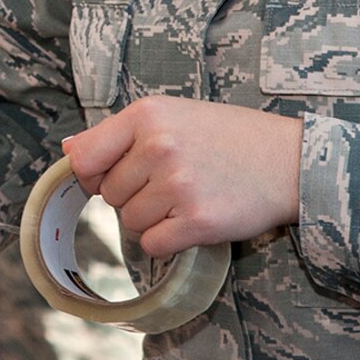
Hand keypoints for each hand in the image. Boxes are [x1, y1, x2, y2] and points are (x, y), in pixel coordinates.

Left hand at [63, 96, 302, 257]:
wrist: (290, 161)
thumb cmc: (228, 138)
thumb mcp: (174, 115)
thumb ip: (120, 133)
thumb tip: (68, 151)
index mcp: (148, 115)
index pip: (84, 158)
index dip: (92, 176)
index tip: (113, 177)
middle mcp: (159, 146)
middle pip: (109, 195)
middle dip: (133, 196)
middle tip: (173, 182)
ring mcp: (178, 184)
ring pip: (129, 222)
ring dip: (153, 219)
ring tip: (188, 197)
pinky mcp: (197, 220)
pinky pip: (153, 244)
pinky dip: (168, 241)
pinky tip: (193, 220)